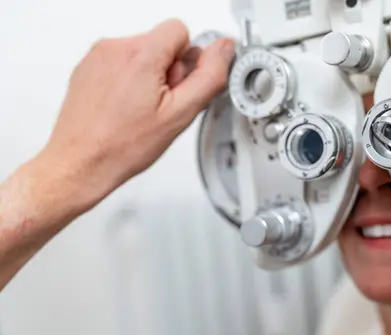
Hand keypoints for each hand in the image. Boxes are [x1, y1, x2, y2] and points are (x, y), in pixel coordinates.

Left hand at [39, 19, 234, 206]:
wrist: (81, 162)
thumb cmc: (122, 145)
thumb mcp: (180, 114)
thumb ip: (209, 76)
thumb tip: (223, 50)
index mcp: (141, 55)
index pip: (180, 30)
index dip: (186, 61)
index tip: (177, 85)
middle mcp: (115, 48)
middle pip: (160, 42)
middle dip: (168, 69)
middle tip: (160, 103)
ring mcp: (98, 57)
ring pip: (141, 52)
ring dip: (148, 75)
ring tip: (140, 108)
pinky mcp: (87, 67)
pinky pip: (120, 62)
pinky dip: (127, 80)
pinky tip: (124, 108)